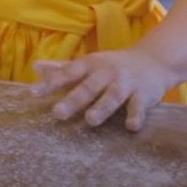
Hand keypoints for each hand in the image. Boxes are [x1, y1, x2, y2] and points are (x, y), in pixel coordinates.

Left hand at [30, 48, 173, 131]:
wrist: (153, 60)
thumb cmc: (112, 66)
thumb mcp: (88, 64)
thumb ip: (62, 68)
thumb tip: (34, 67)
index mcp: (90, 65)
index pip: (67, 73)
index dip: (50, 82)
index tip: (33, 92)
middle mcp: (106, 72)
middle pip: (88, 86)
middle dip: (74, 99)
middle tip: (58, 113)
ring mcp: (125, 82)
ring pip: (112, 96)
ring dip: (102, 107)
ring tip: (90, 120)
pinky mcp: (144, 94)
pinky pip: (139, 105)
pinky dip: (136, 115)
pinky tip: (131, 126)